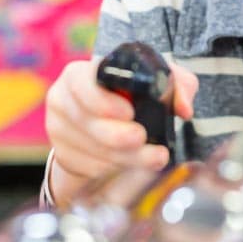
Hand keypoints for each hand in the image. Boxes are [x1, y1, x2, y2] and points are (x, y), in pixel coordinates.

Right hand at [45, 58, 198, 207]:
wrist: (115, 117)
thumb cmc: (138, 92)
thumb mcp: (162, 80)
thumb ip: (179, 85)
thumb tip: (184, 109)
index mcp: (81, 73)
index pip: (81, 83)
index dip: (102, 100)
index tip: (129, 112)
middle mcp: (63, 98)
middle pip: (85, 120)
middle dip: (115, 134)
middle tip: (141, 138)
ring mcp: (59, 128)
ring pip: (88, 147)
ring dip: (122, 157)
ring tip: (153, 157)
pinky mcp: (63, 154)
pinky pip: (85, 167)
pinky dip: (112, 168)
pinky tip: (131, 164)